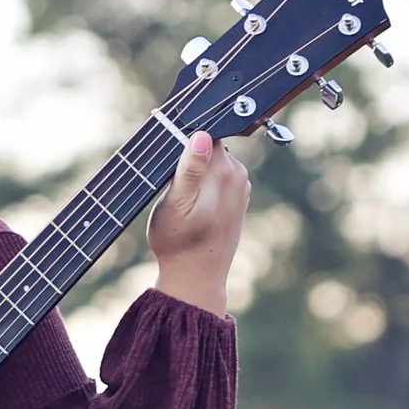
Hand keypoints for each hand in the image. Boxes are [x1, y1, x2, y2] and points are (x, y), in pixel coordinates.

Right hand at [147, 130, 249, 314]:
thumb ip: (190, 168)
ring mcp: (241, 186)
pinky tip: (193, 202)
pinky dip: (205, 183)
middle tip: (170, 181)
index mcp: (223, 169)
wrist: (197, 277)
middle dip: (188, 154)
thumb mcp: (175, 203)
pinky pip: (219, 176)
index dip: (182, 137)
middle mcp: (237, 173)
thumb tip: (202, 135)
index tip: (167, 156)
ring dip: (196, 169)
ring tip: (180, 194)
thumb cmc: (178, 241)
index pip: (204, 131)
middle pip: (209, 144)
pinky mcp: (239, 197)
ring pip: (213, 160)